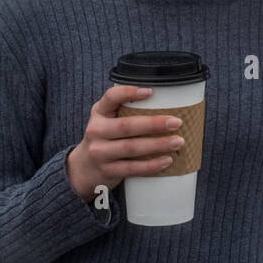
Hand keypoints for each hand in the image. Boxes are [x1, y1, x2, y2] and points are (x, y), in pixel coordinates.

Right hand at [65, 85, 185, 202]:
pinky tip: (167, 160)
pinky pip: (132, 168)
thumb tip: (167, 102)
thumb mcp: (107, 119)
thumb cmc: (106, 137)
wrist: (85, 167)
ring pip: (131, 148)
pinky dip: (151, 165)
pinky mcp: (108, 170)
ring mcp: (100, 152)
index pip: (111, 98)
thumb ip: (126, 109)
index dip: (129, 93)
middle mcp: (96, 131)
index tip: (150, 92)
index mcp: (99, 112)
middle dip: (154, 124)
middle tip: (176, 122)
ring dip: (157, 145)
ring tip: (177, 141)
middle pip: (127, 126)